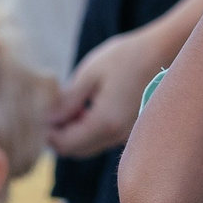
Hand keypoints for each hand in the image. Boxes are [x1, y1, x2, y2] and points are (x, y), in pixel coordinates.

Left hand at [48, 24, 170, 157]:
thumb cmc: (125, 57)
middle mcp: (117, 136)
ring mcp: (126, 135)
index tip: (40, 113)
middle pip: (76, 150)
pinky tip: (88, 106)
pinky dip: (89, 128)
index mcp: (105, 123)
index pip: (66, 145)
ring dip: (74, 131)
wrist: (162, 51)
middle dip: (59, 135)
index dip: (48, 133)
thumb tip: (46, 119)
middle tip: (53, 108)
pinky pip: (102, 138)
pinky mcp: (130, 130)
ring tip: (73, 102)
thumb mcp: (89, 74)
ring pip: (89, 146)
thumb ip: (66, 101)